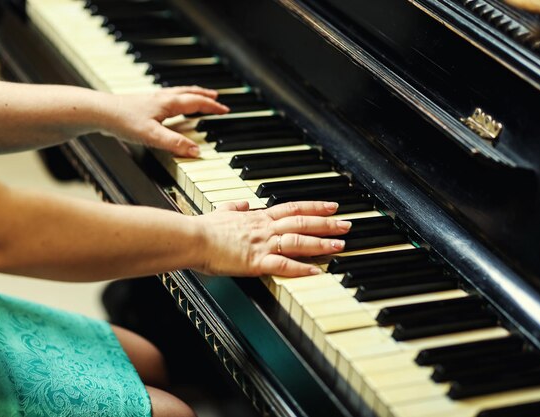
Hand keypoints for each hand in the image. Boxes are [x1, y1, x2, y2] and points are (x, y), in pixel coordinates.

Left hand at [103, 86, 228, 156]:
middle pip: (189, 93)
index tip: (224, 110)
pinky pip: (167, 98)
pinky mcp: (143, 104)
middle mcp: (162, 98)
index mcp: (168, 103)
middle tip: (216, 97)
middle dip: (204, 96)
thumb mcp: (152, 136)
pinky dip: (177, 99)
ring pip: (178, 93)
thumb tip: (196, 151)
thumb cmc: (123, 121)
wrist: (99, 112)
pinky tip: (170, 106)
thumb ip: (175, 144)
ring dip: (192, 94)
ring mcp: (152, 99)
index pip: (196, 102)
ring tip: (199, 97)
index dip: (212, 106)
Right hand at [194, 201, 350, 277]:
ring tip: (340, 245)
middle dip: (327, 223)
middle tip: (347, 224)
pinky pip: (282, 264)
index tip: (331, 206)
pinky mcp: (255, 261)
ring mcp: (261, 244)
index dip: (314, 206)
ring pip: (297, 241)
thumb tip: (243, 203)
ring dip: (320, 243)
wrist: (191, 237)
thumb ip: (235, 207)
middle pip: (302, 222)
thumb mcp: (221, 211)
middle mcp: (264, 228)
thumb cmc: (203, 227)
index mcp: (257, 217)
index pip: (292, 208)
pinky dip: (301, 268)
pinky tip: (316, 271)